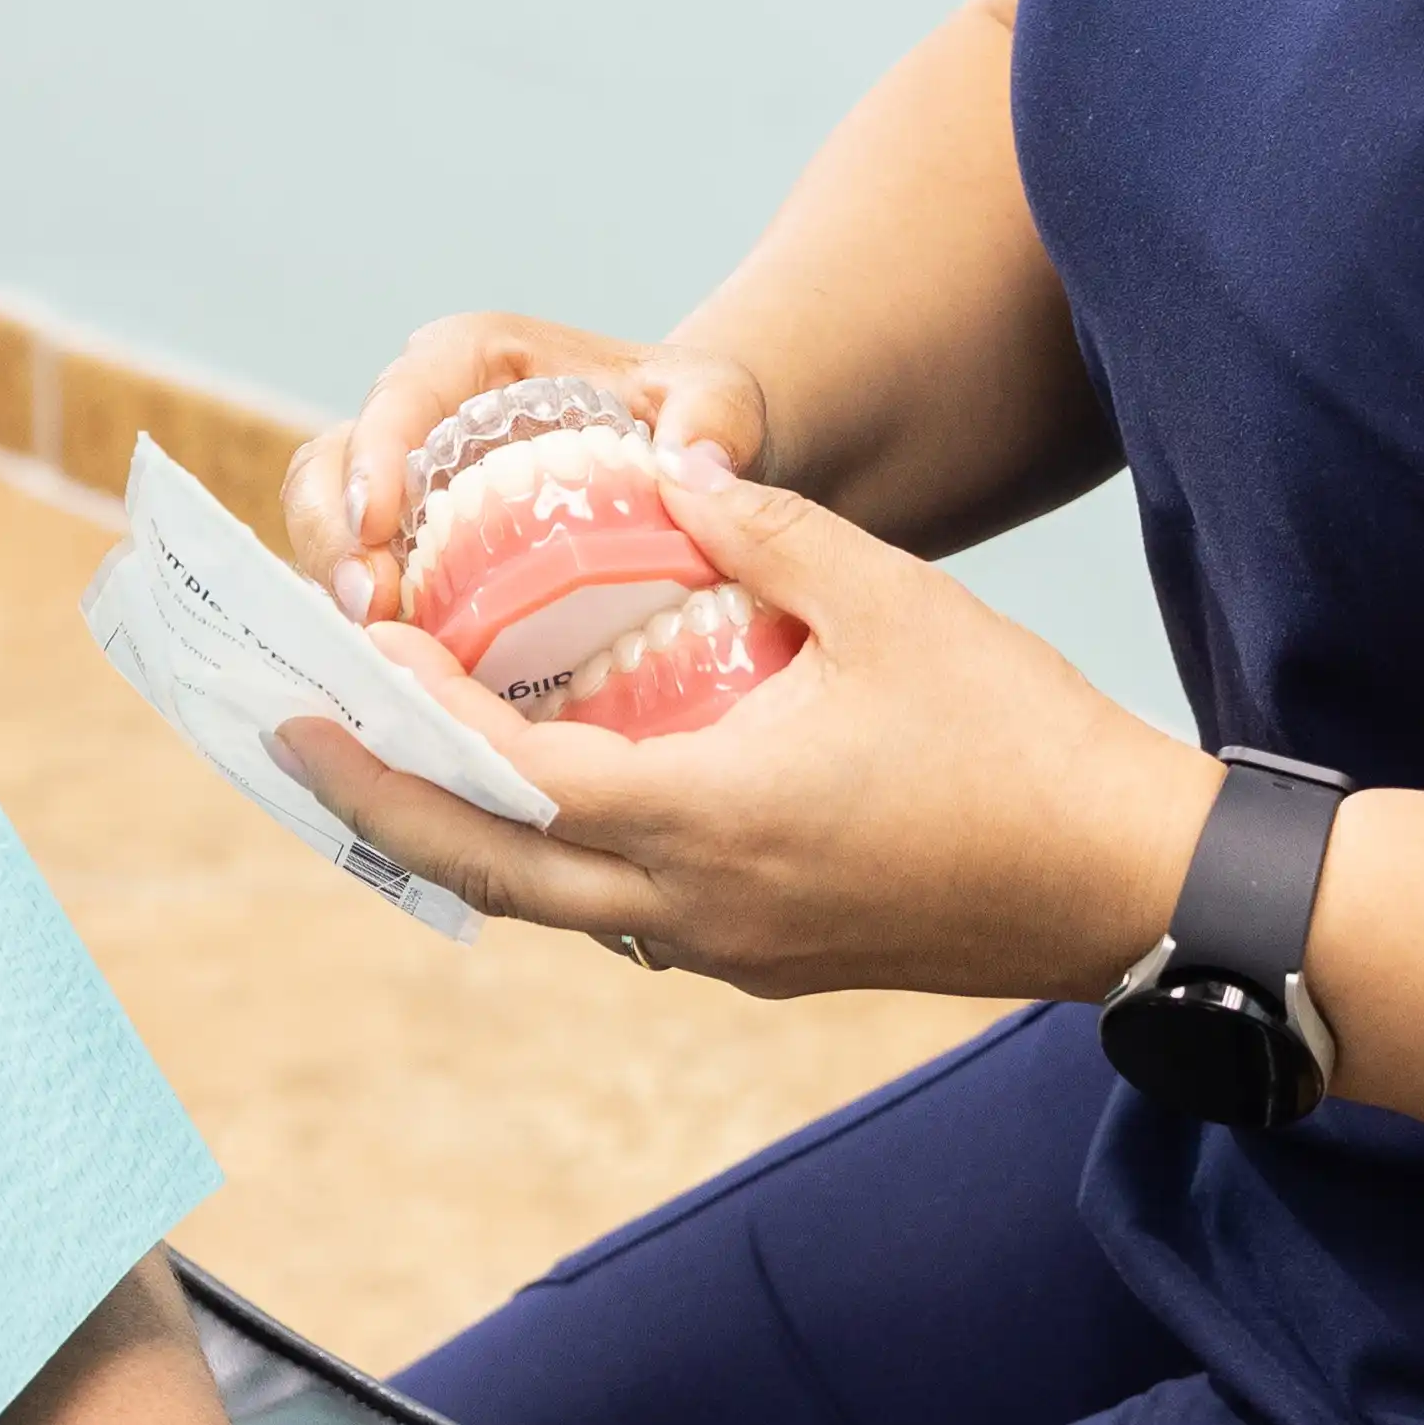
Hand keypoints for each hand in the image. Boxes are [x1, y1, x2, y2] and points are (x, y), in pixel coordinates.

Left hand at [271, 443, 1216, 1006]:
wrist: (1130, 889)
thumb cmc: (1023, 740)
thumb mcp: (892, 601)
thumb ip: (762, 529)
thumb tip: (662, 461)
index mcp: (712, 817)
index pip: (509, 780)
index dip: (409, 724)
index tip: (338, 664)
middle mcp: (698, 908)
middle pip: (490, 873)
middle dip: (380, 803)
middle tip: (293, 736)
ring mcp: (732, 951)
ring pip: (550, 908)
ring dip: (460, 840)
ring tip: (389, 765)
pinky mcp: (770, 962)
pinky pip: (620, 918)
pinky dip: (550, 863)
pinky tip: (538, 803)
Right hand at [280, 315, 770, 620]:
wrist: (679, 455)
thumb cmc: (686, 413)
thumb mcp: (715, 399)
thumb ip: (713, 416)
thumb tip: (692, 467)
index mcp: (471, 360)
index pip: (399, 396)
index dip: (372, 457)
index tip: (378, 523)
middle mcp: (419, 417)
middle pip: (331, 467)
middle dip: (332, 540)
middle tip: (371, 610)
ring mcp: (405, 489)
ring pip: (327, 529)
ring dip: (336, 592)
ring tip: (377, 652)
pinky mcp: (412, 552)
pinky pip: (361, 583)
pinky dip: (366, 627)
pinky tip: (396, 677)